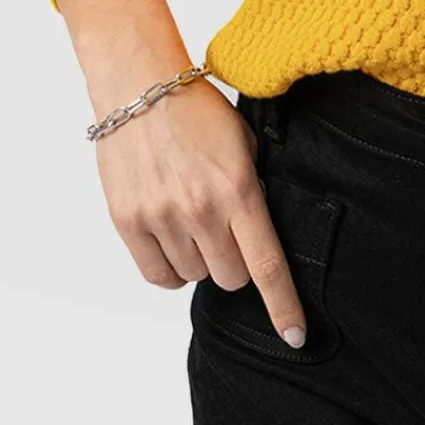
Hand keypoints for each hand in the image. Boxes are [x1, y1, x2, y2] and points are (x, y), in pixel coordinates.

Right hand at [93, 75, 307, 349]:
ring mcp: (162, 217)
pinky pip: (159, 276)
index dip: (283, 306)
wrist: (140, 87)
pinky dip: (171, 267)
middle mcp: (201, 209)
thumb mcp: (245, 143)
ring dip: (201, 259)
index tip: (295, 337)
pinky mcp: (129, 222)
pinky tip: (173, 237)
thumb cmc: (198, 110)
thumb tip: (263, 240)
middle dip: (236, 262)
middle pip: (231, 278)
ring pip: (195, 276)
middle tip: (226, 227)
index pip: (267, 265)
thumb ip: (254, 192)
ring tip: (193, 218)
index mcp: (239, 189)